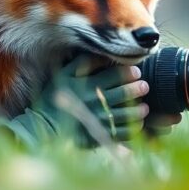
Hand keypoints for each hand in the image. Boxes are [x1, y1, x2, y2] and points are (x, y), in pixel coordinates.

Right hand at [30, 54, 150, 142]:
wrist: (44, 125)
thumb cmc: (54, 97)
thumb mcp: (64, 74)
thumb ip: (83, 61)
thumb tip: (103, 53)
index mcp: (89, 84)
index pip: (115, 75)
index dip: (129, 72)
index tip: (136, 71)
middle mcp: (96, 102)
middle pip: (124, 93)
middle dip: (138, 88)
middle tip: (144, 86)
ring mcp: (98, 120)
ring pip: (126, 114)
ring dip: (139, 110)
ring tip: (145, 108)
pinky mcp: (98, 136)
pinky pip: (121, 133)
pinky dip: (132, 129)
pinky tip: (137, 125)